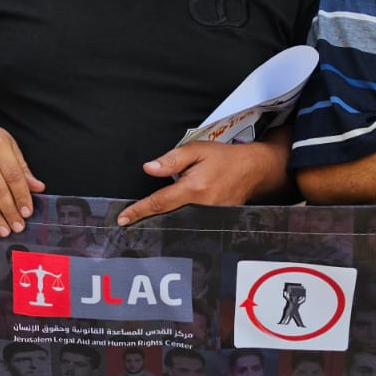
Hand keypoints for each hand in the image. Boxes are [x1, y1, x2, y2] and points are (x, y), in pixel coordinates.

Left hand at [117, 139, 287, 224]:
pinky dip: (179, 222)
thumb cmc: (223, 158)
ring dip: (162, 224)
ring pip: (180, 222)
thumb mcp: (196, 150)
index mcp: (194, 189)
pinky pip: (193, 223)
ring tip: (144, 225)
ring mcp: (211, 217)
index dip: (139, 211)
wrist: (253, 169)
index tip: (123, 219)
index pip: (160, 203)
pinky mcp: (217, 221)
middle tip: (127, 224)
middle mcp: (202, 207)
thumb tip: (148, 168)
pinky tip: (169, 222)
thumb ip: (171, 160)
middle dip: (148, 221)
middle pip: (167, 217)